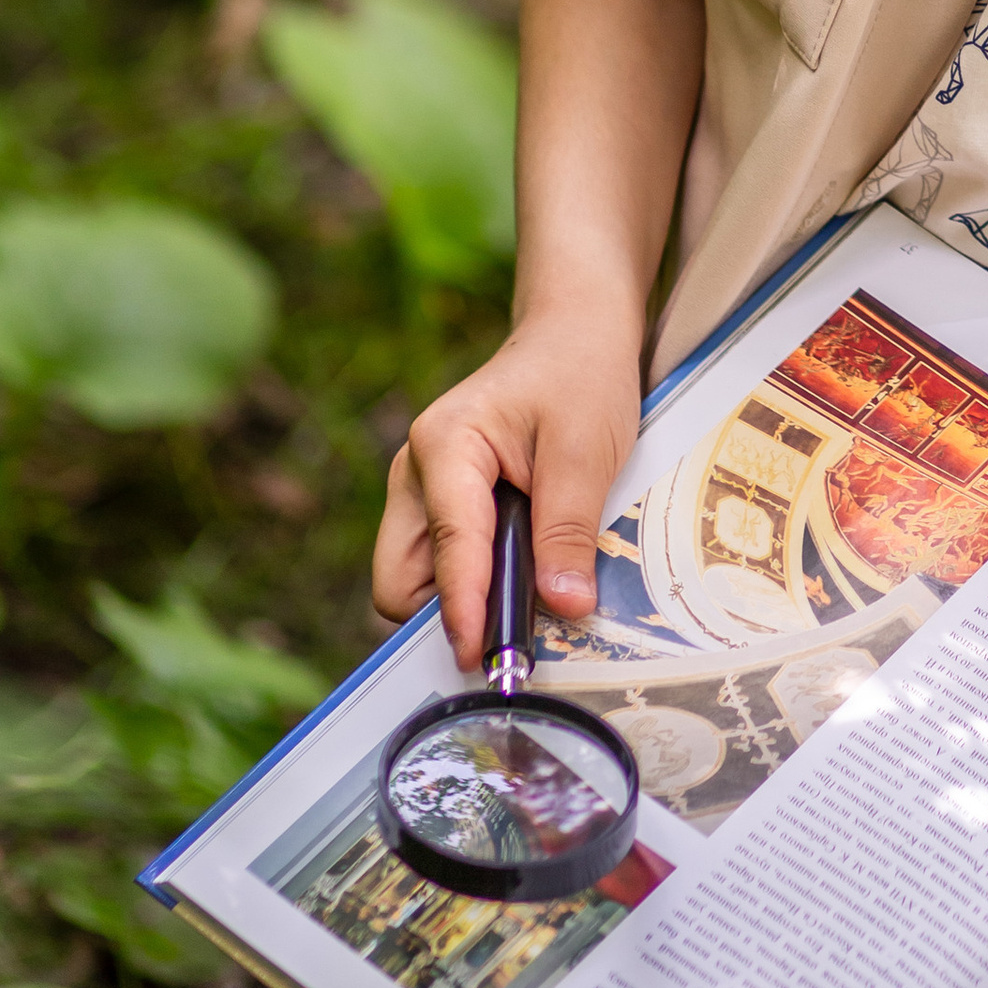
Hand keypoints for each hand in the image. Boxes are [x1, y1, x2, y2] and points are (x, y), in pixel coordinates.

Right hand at [371, 324, 642, 670]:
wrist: (575, 332)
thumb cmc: (579, 374)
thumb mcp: (586, 449)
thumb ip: (568, 530)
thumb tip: (564, 607)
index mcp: (445, 446)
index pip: (448, 548)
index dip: (465, 608)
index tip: (481, 655)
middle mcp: (416, 471)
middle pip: (401, 578)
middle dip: (446, 613)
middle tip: (513, 635)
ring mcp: (422, 489)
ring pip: (415, 577)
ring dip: (462, 599)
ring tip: (528, 597)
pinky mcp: (440, 503)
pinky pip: (438, 561)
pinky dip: (472, 581)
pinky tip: (522, 573)